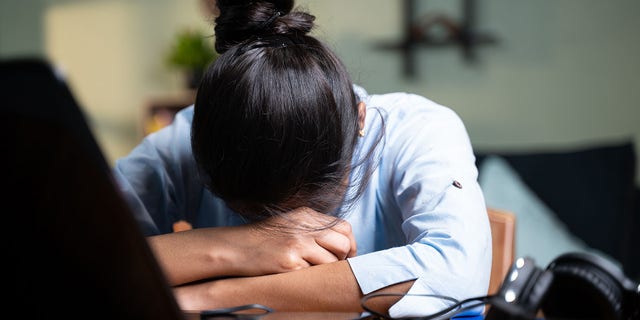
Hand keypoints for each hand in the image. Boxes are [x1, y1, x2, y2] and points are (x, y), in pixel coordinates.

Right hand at [226, 206, 356, 275]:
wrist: (235, 247)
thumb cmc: (262, 240)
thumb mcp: (290, 224)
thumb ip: (313, 229)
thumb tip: (341, 244)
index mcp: (307, 215)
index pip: (344, 227)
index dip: (349, 244)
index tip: (346, 256)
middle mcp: (305, 227)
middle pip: (343, 244)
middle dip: (342, 259)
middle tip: (332, 267)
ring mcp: (298, 244)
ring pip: (331, 262)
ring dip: (325, 270)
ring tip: (311, 271)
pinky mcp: (290, 261)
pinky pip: (313, 274)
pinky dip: (309, 278)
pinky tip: (296, 275)